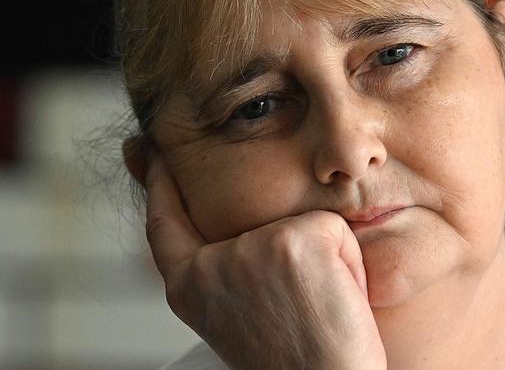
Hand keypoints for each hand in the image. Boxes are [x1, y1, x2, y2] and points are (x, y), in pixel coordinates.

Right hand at [145, 154, 386, 369]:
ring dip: (320, 260)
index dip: (160, 185)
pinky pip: (333, 228)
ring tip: (318, 308)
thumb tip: (228, 220)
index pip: (165, 221)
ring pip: (300, 222)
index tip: (156, 155)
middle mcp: (212, 264)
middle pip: (257, 222)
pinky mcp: (294, 239)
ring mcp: (251, 248)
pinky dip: (348, 261)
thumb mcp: (237, 312)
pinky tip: (339, 297)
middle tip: (303, 306)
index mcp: (190, 285)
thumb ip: (223, 264)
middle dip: (288, 254)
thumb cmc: (292, 363)